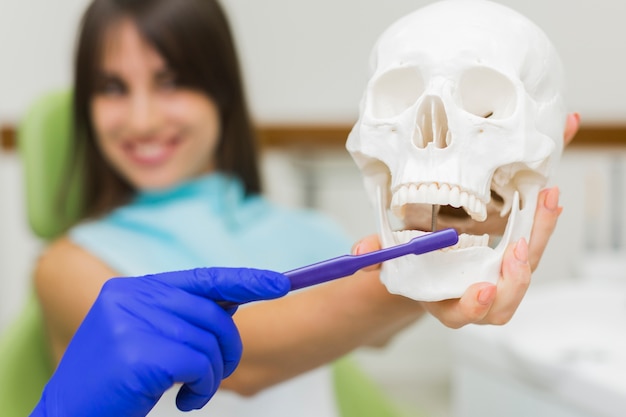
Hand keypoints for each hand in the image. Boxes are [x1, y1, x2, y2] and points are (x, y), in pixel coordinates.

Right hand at [31, 267, 289, 416]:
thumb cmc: (117, 383)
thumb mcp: (147, 339)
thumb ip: (183, 316)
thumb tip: (235, 299)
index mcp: (133, 289)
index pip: (202, 278)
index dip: (245, 280)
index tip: (279, 284)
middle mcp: (131, 297)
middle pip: (212, 313)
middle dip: (228, 347)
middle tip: (218, 373)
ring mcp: (131, 324)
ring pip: (209, 342)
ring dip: (212, 374)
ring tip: (192, 391)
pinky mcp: (137, 354)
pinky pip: (199, 364)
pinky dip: (203, 387)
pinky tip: (185, 401)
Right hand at [353, 113, 579, 327]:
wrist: (431, 257)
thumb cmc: (411, 261)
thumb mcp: (391, 255)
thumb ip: (376, 253)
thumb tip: (358, 253)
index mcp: (445, 301)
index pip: (462, 315)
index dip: (473, 306)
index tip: (481, 289)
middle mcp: (477, 296)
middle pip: (504, 303)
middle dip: (515, 281)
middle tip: (517, 249)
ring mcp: (498, 278)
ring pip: (525, 270)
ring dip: (539, 239)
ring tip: (546, 205)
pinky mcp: (513, 258)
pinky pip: (532, 244)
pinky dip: (543, 222)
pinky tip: (549, 196)